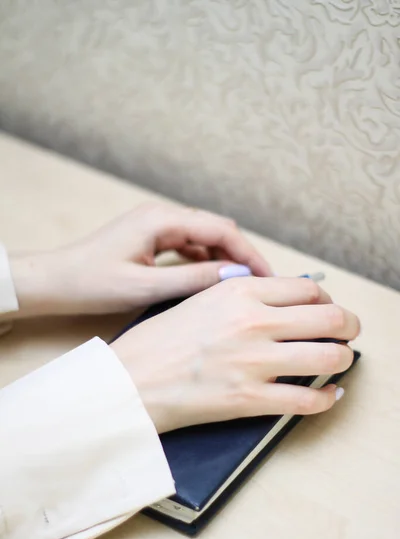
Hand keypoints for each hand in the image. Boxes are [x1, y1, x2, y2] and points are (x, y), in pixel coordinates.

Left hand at [10, 202, 270, 317]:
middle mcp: (162, 217)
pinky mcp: (152, 239)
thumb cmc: (91, 282)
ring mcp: (157, 227)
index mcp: (161, 220)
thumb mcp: (146, 286)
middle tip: (261, 285)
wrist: (55, 281)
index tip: (268, 277)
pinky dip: (205, 262)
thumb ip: (193, 279)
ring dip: (224, 259)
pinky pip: (188, 247)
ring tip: (242, 287)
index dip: (248, 253)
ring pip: (204, 239)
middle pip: (216, 230)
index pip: (220, 229)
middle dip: (241, 256)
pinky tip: (214, 282)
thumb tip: (235, 276)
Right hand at [111, 277, 360, 432]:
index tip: (326, 308)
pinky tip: (328, 395)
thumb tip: (280, 299)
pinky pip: (308, 400)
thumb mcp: (198, 299)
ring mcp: (254, 362)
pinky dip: (327, 398)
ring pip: (329, 357)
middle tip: (348, 332)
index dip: (326, 299)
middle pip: (329, 317)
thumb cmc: (157, 341)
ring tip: (339, 360)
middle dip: (348, 326)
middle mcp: (253, 322)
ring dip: (342, 359)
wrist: (129, 381)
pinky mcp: (249, 400)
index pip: (308, 288)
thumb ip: (240, 296)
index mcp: (239, 291)